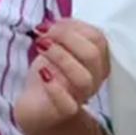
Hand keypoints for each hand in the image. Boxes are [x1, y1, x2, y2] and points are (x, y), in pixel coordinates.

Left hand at [15, 19, 109, 134]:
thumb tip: (58, 22)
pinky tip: (42, 73)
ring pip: (83, 78)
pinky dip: (54, 86)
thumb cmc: (49, 76)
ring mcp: (80, 97)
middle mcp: (92, 79)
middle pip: (92, 55)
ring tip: (40, 46)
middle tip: (42, 33)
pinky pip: (67, 103)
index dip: (75, 26)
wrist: (37, 109)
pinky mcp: (63, 112)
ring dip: (60, 57)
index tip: (51, 24)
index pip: (98, 39)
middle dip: (66, 38)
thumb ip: (63, 35)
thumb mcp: (56, 50)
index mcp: (95, 61)